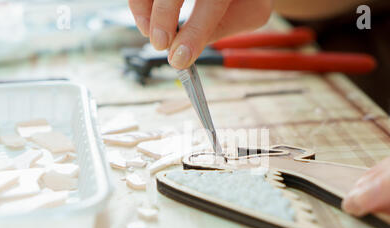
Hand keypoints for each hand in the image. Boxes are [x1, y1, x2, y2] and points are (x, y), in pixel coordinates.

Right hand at [128, 0, 271, 68]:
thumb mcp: (249, 13)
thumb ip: (222, 28)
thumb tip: (186, 48)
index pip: (212, 1)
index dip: (193, 33)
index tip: (179, 59)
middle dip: (163, 17)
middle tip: (160, 44)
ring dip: (144, 9)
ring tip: (150, 32)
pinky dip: (140, 3)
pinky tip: (147, 18)